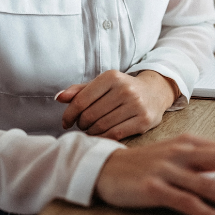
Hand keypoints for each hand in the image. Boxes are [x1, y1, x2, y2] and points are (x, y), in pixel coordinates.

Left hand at [57, 70, 178, 139]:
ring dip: (91, 132)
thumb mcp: (103, 84)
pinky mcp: (144, 120)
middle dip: (81, 124)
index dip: (69, 114)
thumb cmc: (122, 89)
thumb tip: (59, 98)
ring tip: (91, 130)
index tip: (66, 122)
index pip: (81, 100)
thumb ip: (80, 90)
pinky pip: (115, 134)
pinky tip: (101, 135)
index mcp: (112, 76)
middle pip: (90, 115)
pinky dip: (103, 137)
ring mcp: (136, 105)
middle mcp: (125, 89)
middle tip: (82, 125)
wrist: (155, 92)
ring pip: (101, 126)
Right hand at [95, 134, 214, 214]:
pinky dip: (209, 214)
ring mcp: (168, 169)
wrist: (105, 168)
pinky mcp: (155, 188)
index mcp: (189, 142)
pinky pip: (188, 202)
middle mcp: (181, 152)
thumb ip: (200, 161)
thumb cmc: (144, 164)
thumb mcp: (174, 155)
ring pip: (209, 184)